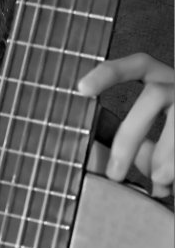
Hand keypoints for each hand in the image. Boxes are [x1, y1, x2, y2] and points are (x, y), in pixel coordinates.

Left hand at [77, 53, 173, 198]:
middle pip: (155, 95)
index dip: (110, 72)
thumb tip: (119, 166)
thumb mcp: (159, 132)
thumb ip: (140, 142)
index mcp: (164, 80)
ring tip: (159, 181)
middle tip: (114, 173)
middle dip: (130, 136)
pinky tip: (174, 183)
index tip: (82, 89)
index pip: (138, 64)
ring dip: (167, 152)